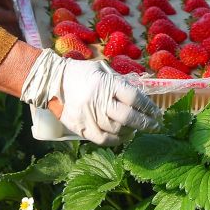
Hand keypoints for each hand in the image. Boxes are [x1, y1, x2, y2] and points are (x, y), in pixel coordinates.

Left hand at [0, 0, 39, 35]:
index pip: (16, 14)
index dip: (25, 22)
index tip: (35, 30)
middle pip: (9, 23)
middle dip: (19, 32)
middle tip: (32, 41)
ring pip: (2, 23)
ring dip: (13, 30)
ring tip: (25, 37)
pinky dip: (5, 17)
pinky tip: (15, 17)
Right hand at [20, 49, 161, 145]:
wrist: (52, 81)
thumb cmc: (80, 73)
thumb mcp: (101, 70)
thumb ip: (119, 82)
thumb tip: (138, 95)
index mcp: (106, 84)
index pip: (134, 97)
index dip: (148, 106)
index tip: (157, 113)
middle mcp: (99, 101)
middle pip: (129, 116)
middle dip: (146, 123)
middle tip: (156, 126)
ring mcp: (90, 116)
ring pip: (117, 130)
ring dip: (131, 131)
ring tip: (136, 129)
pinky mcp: (81, 127)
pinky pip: (103, 139)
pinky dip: (116, 140)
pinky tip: (122, 136)